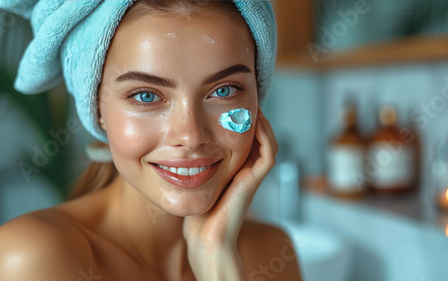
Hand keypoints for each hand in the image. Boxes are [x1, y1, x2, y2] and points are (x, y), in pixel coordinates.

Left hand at [183, 109, 277, 279]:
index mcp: (235, 169)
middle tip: (245, 99)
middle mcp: (246, 170)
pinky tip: (255, 121)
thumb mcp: (194, 180)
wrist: (205, 235)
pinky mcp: (255, 180)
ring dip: (262, 122)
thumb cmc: (197, 212)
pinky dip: (266, 135)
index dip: (241, 120)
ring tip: (252, 105)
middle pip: (258, 137)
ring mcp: (252, 175)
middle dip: (252, 116)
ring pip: (268, 142)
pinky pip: (269, 153)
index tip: (231, 103)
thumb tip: (178, 145)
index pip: (244, 138)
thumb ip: (193, 164)